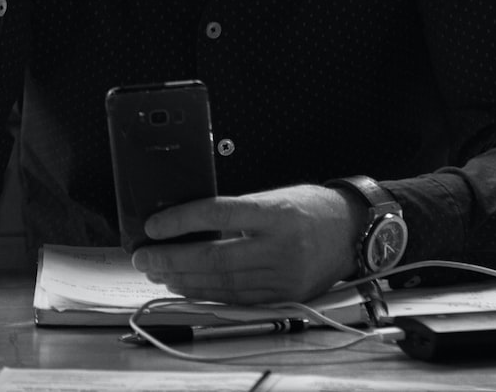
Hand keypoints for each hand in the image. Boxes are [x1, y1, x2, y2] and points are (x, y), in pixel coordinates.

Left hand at [131, 184, 361, 304]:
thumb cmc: (308, 208)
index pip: (219, 213)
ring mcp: (284, 275)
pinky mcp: (285, 295)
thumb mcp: (273, 198)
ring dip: (184, 279)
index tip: (153, 225)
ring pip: (223, 283)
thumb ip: (236, 212)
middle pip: (215, 257)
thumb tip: (188, 225)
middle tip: (144, 256)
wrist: (351, 231)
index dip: (181, 220)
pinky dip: (208, 294)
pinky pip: (238, 299)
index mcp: (276, 212)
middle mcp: (281, 246)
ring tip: (159, 272)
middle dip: (172, 259)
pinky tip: (186, 287)